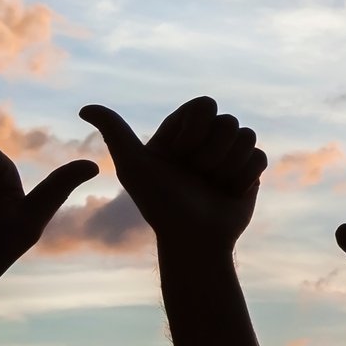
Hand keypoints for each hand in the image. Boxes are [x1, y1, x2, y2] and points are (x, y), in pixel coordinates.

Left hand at [81, 97, 267, 257]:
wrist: (194, 240)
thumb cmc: (161, 204)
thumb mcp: (134, 166)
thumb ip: (114, 132)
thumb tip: (85, 107)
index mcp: (182, 131)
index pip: (205, 105)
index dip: (196, 131)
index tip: (179, 155)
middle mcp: (206, 139)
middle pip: (228, 121)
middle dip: (211, 154)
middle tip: (196, 175)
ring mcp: (230, 153)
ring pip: (247, 135)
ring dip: (228, 167)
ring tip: (213, 185)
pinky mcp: (250, 170)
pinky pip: (260, 156)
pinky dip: (244, 177)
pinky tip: (230, 192)